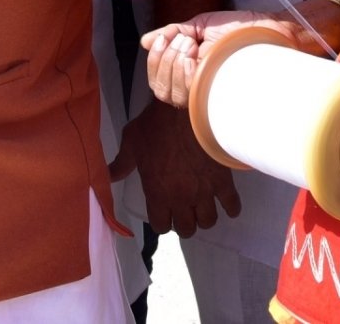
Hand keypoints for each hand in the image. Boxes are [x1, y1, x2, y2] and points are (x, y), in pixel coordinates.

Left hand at [110, 96, 241, 236]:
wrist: (187, 110)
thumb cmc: (156, 126)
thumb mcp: (132, 142)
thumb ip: (121, 164)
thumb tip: (107, 177)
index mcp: (157, 194)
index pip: (161, 226)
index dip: (163, 220)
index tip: (164, 211)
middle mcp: (181, 200)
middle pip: (187, 229)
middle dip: (185, 221)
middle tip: (184, 207)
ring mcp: (204, 193)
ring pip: (208, 221)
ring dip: (205, 215)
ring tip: (203, 203)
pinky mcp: (223, 182)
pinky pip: (232, 206)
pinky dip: (230, 207)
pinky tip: (226, 201)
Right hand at [140, 8, 310, 108]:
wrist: (266, 31)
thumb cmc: (240, 30)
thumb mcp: (200, 26)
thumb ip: (173, 34)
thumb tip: (145, 41)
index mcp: (190, 75)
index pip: (157, 83)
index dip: (154, 61)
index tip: (163, 38)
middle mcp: (196, 90)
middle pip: (160, 91)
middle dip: (162, 60)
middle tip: (184, 39)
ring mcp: (205, 93)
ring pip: (170, 93)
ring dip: (174, 62)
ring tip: (193, 44)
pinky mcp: (214, 93)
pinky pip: (185, 91)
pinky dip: (183, 68)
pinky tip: (196, 52)